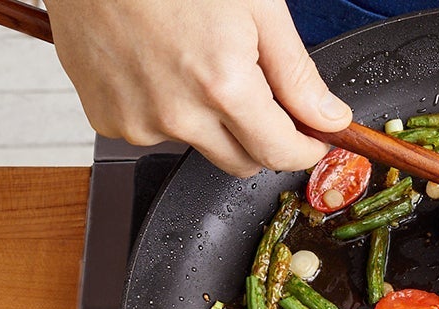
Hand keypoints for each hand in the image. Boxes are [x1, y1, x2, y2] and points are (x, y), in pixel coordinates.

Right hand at [43, 0, 351, 176]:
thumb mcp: (257, 7)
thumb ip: (296, 74)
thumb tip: (329, 117)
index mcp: (223, 87)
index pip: (281, 154)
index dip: (305, 150)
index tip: (312, 140)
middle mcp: (180, 115)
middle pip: (244, 163)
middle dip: (264, 140)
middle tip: (261, 97)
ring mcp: (140, 121)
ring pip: (202, 149)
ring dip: (214, 125)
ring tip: (200, 66)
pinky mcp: (109, 119)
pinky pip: (157, 134)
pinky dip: (171, 113)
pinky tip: (164, 69)